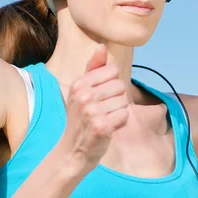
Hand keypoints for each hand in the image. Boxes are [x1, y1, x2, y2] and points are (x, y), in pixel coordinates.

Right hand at [59, 44, 129, 170]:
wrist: (73, 150)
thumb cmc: (80, 119)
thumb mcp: (81, 91)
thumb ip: (93, 69)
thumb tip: (102, 46)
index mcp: (79, 84)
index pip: (113, 71)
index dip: (112, 84)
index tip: (101, 97)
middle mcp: (84, 96)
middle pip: (120, 86)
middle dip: (117, 99)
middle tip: (103, 111)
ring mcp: (92, 111)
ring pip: (124, 101)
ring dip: (119, 112)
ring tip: (105, 119)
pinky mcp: (102, 126)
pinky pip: (125, 115)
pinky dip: (121, 122)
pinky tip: (109, 128)